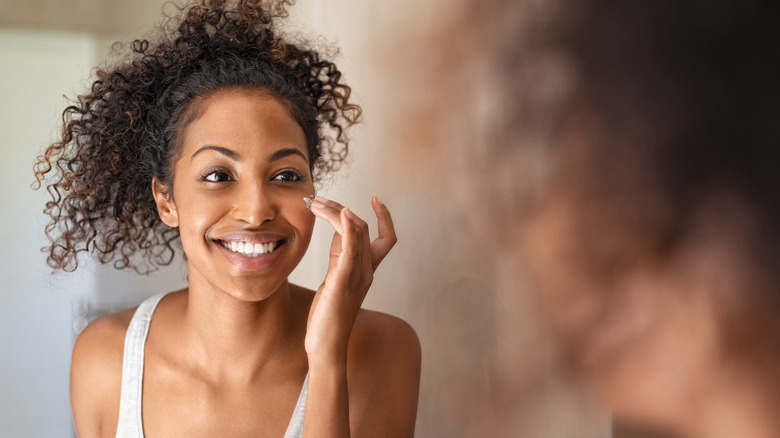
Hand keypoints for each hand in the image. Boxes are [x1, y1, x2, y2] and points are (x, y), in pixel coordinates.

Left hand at [305, 195, 396, 363]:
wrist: (326, 345)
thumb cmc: (328, 315)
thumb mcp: (335, 278)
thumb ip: (339, 256)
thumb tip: (338, 230)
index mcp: (367, 271)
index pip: (386, 238)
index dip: (385, 217)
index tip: (376, 198)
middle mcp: (366, 271)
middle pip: (363, 228)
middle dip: (341, 208)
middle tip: (318, 200)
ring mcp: (357, 276)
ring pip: (356, 232)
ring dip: (337, 211)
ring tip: (316, 203)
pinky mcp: (343, 281)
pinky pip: (350, 248)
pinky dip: (347, 227)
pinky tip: (341, 213)